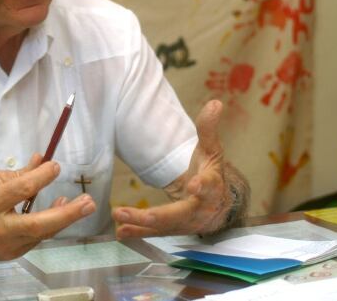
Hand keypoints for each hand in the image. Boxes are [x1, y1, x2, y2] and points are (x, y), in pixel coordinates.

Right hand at [0, 153, 96, 260]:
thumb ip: (15, 173)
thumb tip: (40, 160)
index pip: (20, 190)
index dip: (41, 177)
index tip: (55, 166)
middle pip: (38, 224)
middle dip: (67, 213)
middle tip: (88, 202)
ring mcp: (5, 246)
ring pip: (42, 234)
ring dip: (64, 218)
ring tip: (83, 204)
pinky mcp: (11, 255)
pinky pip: (36, 238)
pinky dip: (50, 224)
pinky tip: (60, 210)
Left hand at [112, 100, 247, 237]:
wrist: (217, 205)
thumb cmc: (211, 172)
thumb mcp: (211, 150)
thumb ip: (208, 129)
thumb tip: (215, 103)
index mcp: (212, 186)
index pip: (209, 185)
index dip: (203, 186)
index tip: (194, 185)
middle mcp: (200, 209)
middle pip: (180, 214)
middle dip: (157, 215)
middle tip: (137, 214)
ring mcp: (186, 222)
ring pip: (164, 226)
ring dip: (141, 224)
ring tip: (119, 217)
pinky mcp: (173, 229)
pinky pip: (155, 233)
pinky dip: (137, 233)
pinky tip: (120, 232)